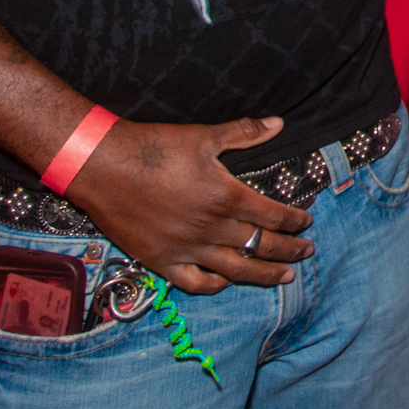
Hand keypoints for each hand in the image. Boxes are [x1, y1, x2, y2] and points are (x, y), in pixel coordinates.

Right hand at [65, 115, 315, 295]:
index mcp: (226, 196)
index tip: (306, 222)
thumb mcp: (203, 135)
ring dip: (266, 275)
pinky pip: (195, 283)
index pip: (273, 216)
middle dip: (290, 249)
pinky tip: (227, 283)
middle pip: (262, 245)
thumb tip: (278, 123)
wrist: (102, 166)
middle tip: (306, 252)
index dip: (295, 221)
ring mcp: (187, 249)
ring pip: (237, 270)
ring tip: (286, 277)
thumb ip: (244, 133)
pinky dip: (216, 285)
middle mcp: (211, 228)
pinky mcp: (161, 261)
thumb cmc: (153, 148)